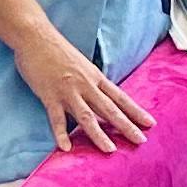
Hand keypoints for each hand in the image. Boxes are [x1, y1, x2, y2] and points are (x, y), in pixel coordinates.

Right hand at [22, 29, 152, 154]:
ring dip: (99, 134)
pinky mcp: (49, 95)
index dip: (136, 111)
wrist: (36, 36)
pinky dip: (61, 134)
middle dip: (126, 126)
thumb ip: (91, 81)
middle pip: (109, 109)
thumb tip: (100, 95)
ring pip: (87, 116)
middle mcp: (86, 85)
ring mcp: (68, 91)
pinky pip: (56, 119)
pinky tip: (66, 148)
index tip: (150, 123)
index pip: (120, 97)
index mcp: (95, 77)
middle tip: (141, 141)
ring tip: (110, 150)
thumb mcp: (82, 65)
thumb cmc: (57, 50)